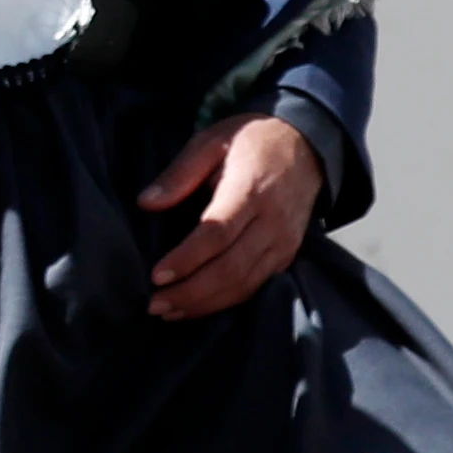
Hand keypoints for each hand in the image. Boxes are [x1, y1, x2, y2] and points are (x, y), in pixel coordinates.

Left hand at [138, 111, 323, 319]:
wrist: (307, 146)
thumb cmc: (251, 140)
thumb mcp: (211, 140)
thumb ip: (179, 173)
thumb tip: (145, 203)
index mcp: (251, 190)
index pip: (217, 233)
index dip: (187, 258)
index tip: (156, 275)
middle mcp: (272, 223)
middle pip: (231, 268)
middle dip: (191, 292)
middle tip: (153, 304)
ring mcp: (283, 243)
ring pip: (245, 284)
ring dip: (205, 304)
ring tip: (167, 312)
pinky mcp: (286, 255)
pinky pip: (256, 285)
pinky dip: (226, 301)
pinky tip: (197, 307)